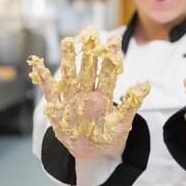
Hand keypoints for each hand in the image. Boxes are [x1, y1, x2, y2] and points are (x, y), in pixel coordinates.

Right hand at [28, 25, 150, 158]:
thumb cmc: (108, 138)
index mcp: (103, 97)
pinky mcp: (58, 110)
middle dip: (89, 51)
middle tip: (91, 31)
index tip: (115, 39)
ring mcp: (72, 101)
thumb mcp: (123, 123)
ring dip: (68, 60)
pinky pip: (50, 93)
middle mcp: (87, 95)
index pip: (109, 73)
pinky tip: (40, 65)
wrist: (91, 155)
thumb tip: (145, 83)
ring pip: (70, 77)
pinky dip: (44, 80)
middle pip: (88, 70)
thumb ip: (132, 103)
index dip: (111, 57)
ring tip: (68, 41)